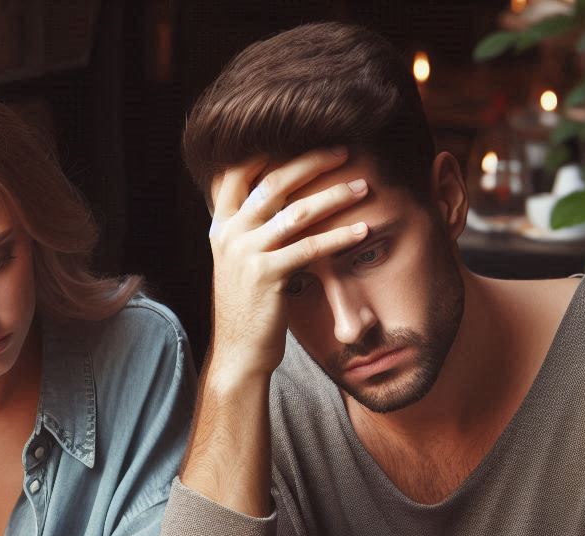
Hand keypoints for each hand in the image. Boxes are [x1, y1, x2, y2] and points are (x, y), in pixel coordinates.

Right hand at [206, 148, 369, 381]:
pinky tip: (363, 232)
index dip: (270, 148)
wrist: (239, 352)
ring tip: (364, 188)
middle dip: (312, 162)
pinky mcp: (266, 275)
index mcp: (221, 226)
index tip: (304, 134)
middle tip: (345, 151)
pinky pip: (311, 247)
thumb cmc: (248, 307)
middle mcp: (229, 234)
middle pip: (273, 181)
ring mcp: (245, 253)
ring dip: (336, 196)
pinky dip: (340, 237)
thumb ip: (252, 229)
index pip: (238, 171)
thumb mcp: (241, 262)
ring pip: (297, 211)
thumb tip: (278, 197)